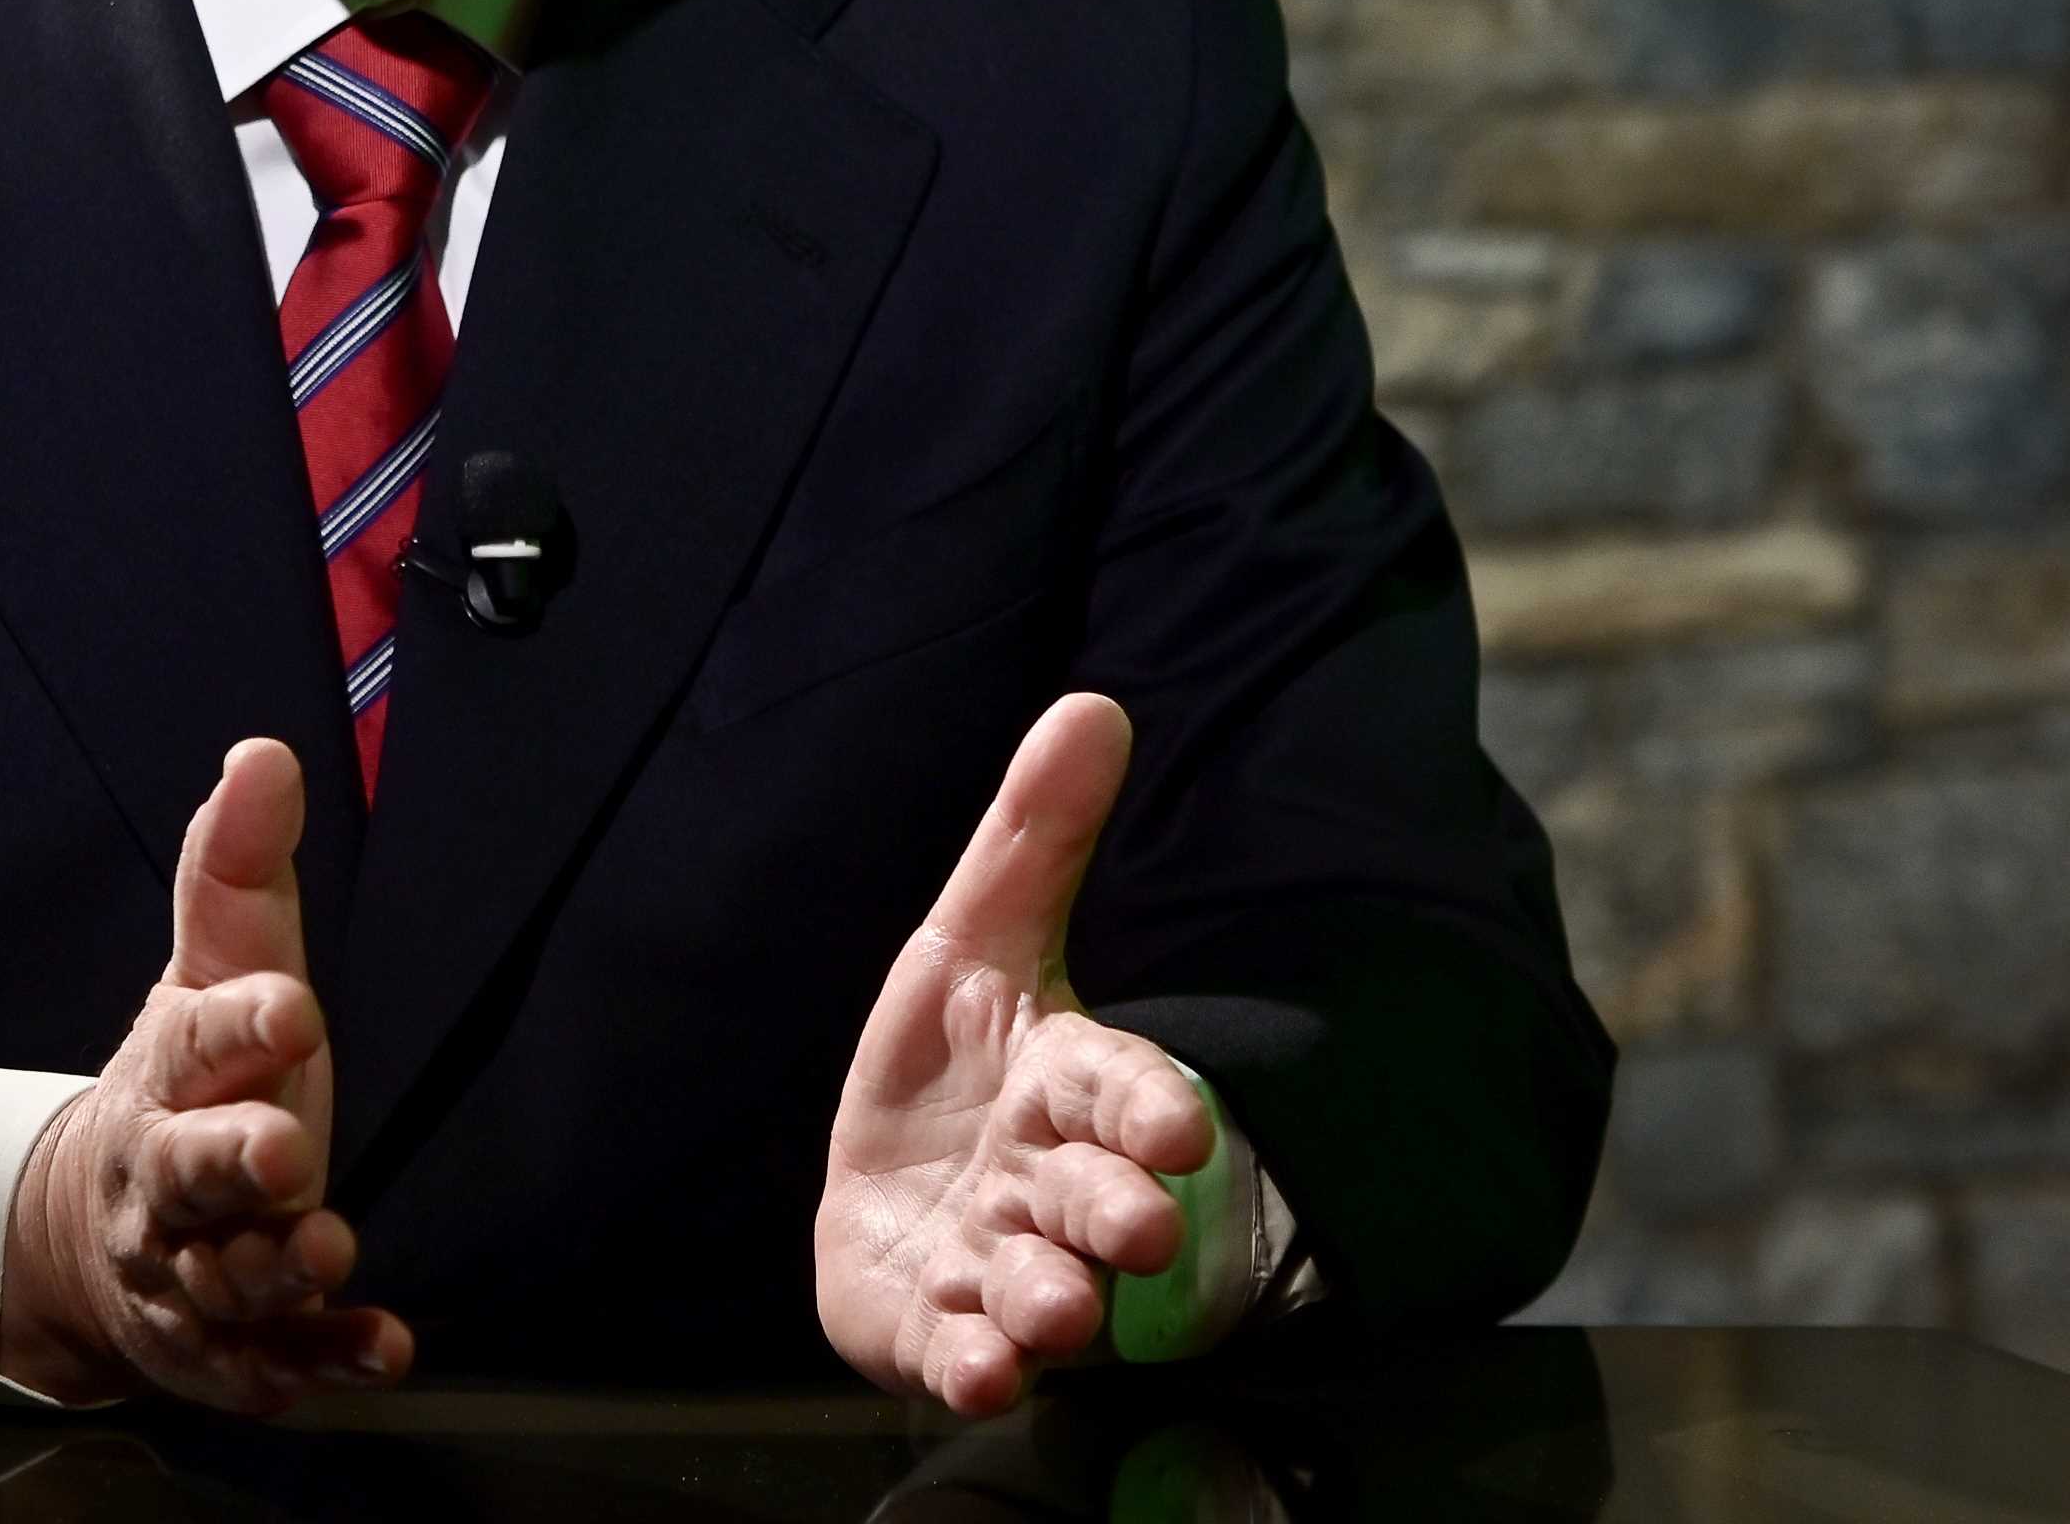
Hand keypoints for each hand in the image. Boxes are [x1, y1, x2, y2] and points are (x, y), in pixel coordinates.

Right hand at [0, 737, 413, 1413]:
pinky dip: (323, 1359)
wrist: (95, 1230)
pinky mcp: (229, 1345)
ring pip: (226, 1274)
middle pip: (191, 1168)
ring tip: (329, 1249)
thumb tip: (264, 754)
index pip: (198, 1039)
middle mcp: (169, 1176)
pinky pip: (274, 1361)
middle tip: (282, 1149)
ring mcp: (193, 1268)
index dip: (239, 1025)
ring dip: (278, 1267)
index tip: (287, 1005)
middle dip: (232, 1159)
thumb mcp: (212, 969)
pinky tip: (382, 1350)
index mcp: (170, 1074)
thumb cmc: (188, 1084)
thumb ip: (237, 869)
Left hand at [817, 691, 1218, 1416]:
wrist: (889, 1196)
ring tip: (1056, 1308)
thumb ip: (1034, 838)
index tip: (1179, 1129)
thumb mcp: (976, 942)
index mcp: (1066, 1091)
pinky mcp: (940, 1334)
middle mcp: (1047, 1190)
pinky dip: (974, 1365)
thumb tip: (1093, 702)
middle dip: (1118, 1214)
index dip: (1148, 1108)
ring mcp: (999, 1270)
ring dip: (1052, 1301)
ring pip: (1042, 1290)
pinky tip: (976, 1368)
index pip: (1122, 1092)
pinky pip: (963, 1357)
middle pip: (1097, 1203)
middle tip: (1140, 1228)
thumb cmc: (954, 1069)